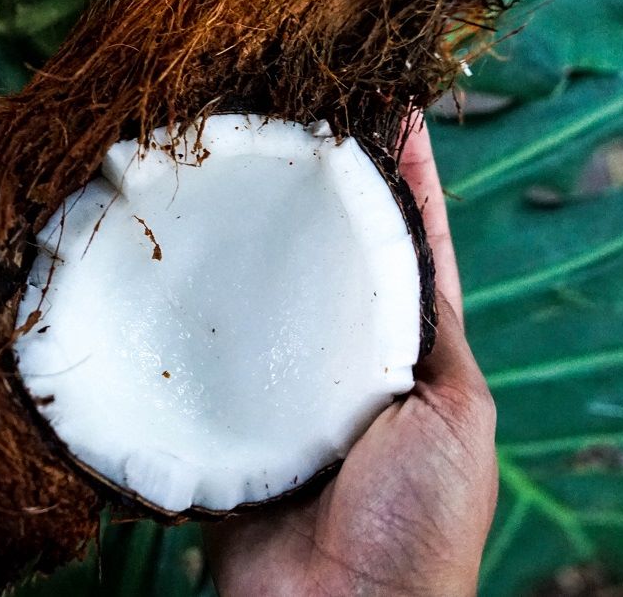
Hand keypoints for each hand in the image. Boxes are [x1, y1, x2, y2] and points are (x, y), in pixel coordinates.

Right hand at [205, 119, 498, 595]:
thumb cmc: (418, 518)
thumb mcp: (456, 410)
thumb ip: (433, 330)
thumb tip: (420, 239)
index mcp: (403, 351)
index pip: (404, 242)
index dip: (398, 175)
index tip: (380, 104)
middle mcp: (336, 358)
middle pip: (323, 259)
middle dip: (309, 194)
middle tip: (281, 120)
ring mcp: (276, 386)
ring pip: (258, 296)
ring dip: (244, 243)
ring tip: (220, 168)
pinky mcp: (223, 419)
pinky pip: (204, 354)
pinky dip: (188, 312)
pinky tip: (166, 262)